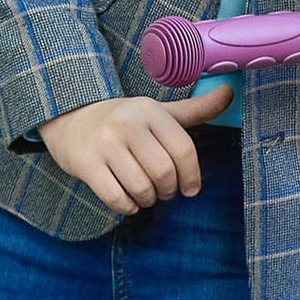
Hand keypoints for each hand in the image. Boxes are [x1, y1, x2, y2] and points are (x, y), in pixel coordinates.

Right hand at [42, 82, 233, 213]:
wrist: (69, 117)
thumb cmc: (125, 120)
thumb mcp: (158, 112)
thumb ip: (195, 109)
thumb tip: (230, 93)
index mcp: (150, 111)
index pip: (184, 150)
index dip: (192, 177)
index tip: (191, 189)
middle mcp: (127, 124)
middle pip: (164, 173)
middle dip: (168, 191)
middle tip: (164, 192)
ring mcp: (104, 144)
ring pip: (141, 188)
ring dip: (148, 200)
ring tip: (146, 195)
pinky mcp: (85, 164)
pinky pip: (116, 198)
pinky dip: (127, 207)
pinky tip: (128, 201)